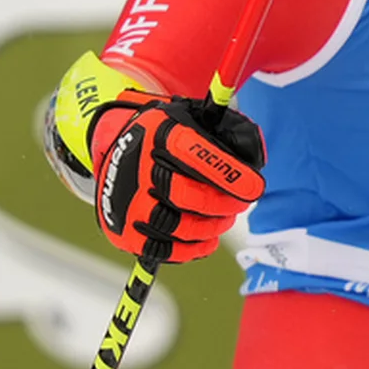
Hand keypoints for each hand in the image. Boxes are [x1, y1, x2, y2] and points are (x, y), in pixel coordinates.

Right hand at [44, 49, 266, 262]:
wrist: (114, 147)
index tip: (255, 188)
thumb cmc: (166, 137)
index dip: (228, 174)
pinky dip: (190, 250)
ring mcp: (128, 202)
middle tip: (238, 205)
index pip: (196, 154)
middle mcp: (139, 168)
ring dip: (210, 228)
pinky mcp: (124, 230)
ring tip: (224, 220)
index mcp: (160, 133)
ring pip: (177, 226)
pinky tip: (207, 241)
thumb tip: (254, 159)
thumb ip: (227, 131)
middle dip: (222, 204)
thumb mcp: (194, 118)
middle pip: (187, 196)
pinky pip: (161, 250)